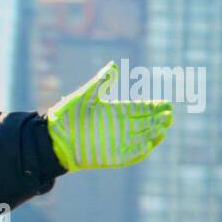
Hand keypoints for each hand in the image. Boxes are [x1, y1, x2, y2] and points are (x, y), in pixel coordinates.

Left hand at [46, 61, 172, 171]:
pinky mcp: (110, 157)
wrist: (52, 139)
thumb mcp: (85, 96)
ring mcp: (115, 142)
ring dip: (153, 134)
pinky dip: (140, 151)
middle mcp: (118, 127)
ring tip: (164, 128)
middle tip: (169, 115)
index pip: (140, 109)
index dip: (154, 107)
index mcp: (115, 112)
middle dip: (158, 120)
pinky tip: (149, 144)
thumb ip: (101, 82)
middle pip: (145, 123)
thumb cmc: (66, 116)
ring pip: (141, 139)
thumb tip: (113, 65)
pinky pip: (129, 156)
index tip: (167, 104)